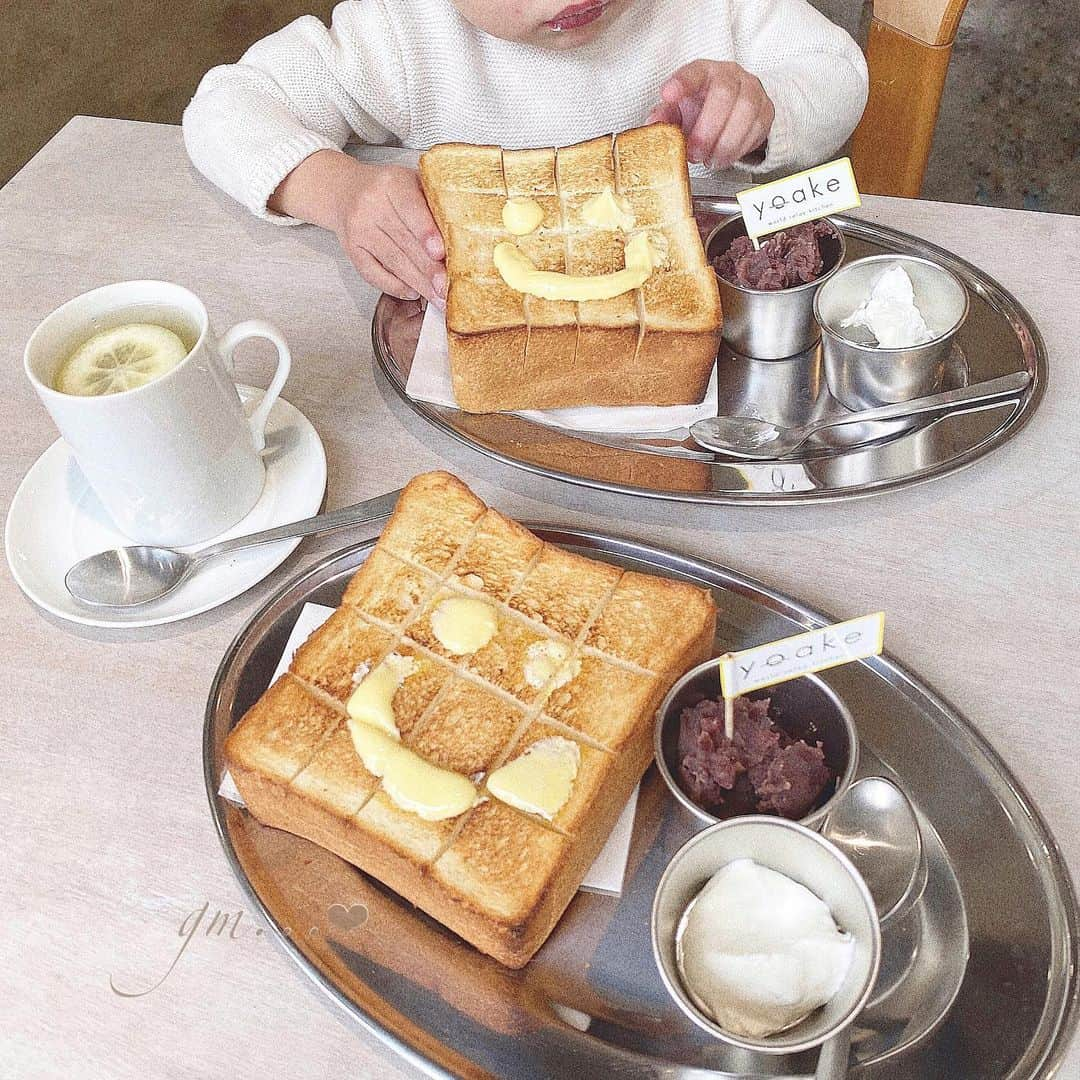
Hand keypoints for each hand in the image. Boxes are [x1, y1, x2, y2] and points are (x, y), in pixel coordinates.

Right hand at [329, 161, 446, 303]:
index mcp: (392, 183)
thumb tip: (464, 239)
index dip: (426, 232)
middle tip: (448, 289)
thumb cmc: (390, 191)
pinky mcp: (352, 249)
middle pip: (404, 241)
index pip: (411, 209)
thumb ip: (433, 204)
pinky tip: (413, 293)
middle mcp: (372, 204)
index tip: (440, 253)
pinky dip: (395, 286)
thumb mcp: (412, 184)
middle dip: (429, 269)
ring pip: (393, 261)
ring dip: (418, 283)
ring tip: (438, 298)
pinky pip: (373, 273)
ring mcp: (359, 228)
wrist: (346, 191)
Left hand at [647, 60, 774, 169]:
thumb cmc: (701, 109)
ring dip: (725, 143)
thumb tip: (652, 125)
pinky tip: (724, 157)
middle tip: (695, 153)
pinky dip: (739, 149)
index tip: (667, 95)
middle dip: (707, 129)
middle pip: (723, 94)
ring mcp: (752, 90)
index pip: (694, 72)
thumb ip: (665, 116)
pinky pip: (757, 129)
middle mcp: (731, 75)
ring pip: (745, 113)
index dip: (681, 83)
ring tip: (710, 160)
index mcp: (704, 72)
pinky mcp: (766, 110)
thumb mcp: (679, 111)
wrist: (733, 111)